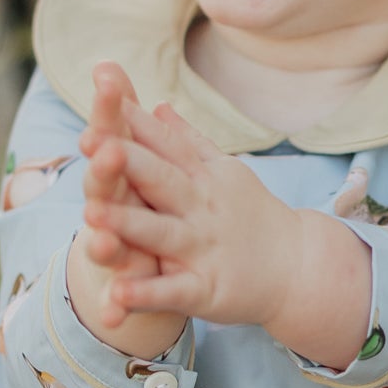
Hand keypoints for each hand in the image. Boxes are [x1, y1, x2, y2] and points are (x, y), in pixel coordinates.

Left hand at [81, 76, 372, 372]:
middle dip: (125, 160)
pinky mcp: (205, 289)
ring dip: (127, 224)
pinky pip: (171, 292)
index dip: (134, 120)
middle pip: (161, 179)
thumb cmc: (252, 216)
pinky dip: (145, 295)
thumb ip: (187, 142)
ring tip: (90, 215)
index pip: (166, 142)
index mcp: (202, 177)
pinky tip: (116, 295)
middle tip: (88, 141)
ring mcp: (203, 248)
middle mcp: (201, 207)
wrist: (300, 267)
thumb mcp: (223, 172)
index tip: (102, 91)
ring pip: (160, 233)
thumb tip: (158, 105)